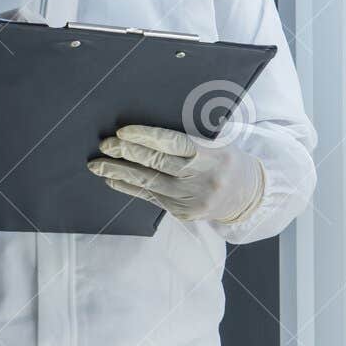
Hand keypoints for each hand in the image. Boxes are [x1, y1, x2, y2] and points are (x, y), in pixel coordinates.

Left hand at [88, 125, 264, 223]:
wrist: (247, 195)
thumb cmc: (226, 160)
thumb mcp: (217, 143)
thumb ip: (188, 139)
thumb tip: (146, 132)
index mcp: (212, 154)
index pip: (173, 143)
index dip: (146, 137)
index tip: (123, 132)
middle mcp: (201, 178)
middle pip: (157, 164)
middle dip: (127, 153)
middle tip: (105, 145)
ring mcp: (191, 199)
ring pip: (149, 183)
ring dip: (119, 173)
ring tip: (98, 165)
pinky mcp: (183, 213)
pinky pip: (150, 198)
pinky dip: (129, 188)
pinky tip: (113, 180)